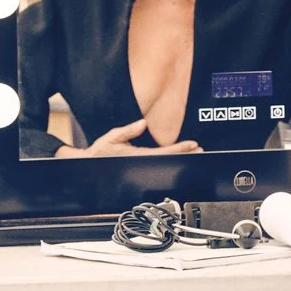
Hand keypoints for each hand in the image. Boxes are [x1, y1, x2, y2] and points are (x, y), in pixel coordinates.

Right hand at [57, 118, 199, 157]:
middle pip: (169, 159)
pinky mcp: (141, 167)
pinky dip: (170, 160)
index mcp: (138, 155)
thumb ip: (128, 130)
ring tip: (194, 152)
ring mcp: (143, 166)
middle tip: (200, 150)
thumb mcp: (112, 137)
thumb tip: (143, 123)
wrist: (91, 165)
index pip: (164, 151)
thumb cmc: (100, 152)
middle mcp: (143, 162)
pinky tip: (178, 157)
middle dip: (185, 154)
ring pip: (166, 163)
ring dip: (180, 157)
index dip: (180, 148)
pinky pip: (159, 163)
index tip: (192, 144)